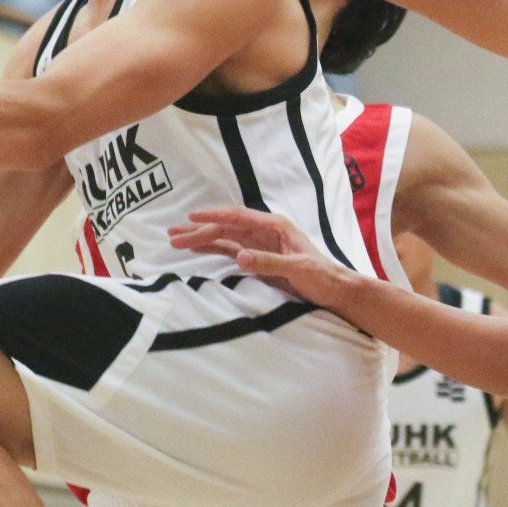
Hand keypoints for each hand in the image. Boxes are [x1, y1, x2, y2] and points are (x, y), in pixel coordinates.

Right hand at [168, 207, 355, 307]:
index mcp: (275, 227)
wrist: (334, 289)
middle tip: (173, 235)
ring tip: (177, 241)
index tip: (191, 217)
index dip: (214, 217)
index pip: (238, 217)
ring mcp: (260, 244)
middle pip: (226, 227)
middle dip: (199, 230)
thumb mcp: (297, 269)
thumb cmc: (322, 276)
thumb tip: (240, 256)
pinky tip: (197, 250)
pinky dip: (212, 249)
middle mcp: (265, 232)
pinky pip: (230, 250)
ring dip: (202, 239)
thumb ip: (269, 262)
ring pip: (225, 238)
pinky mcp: (258, 258)